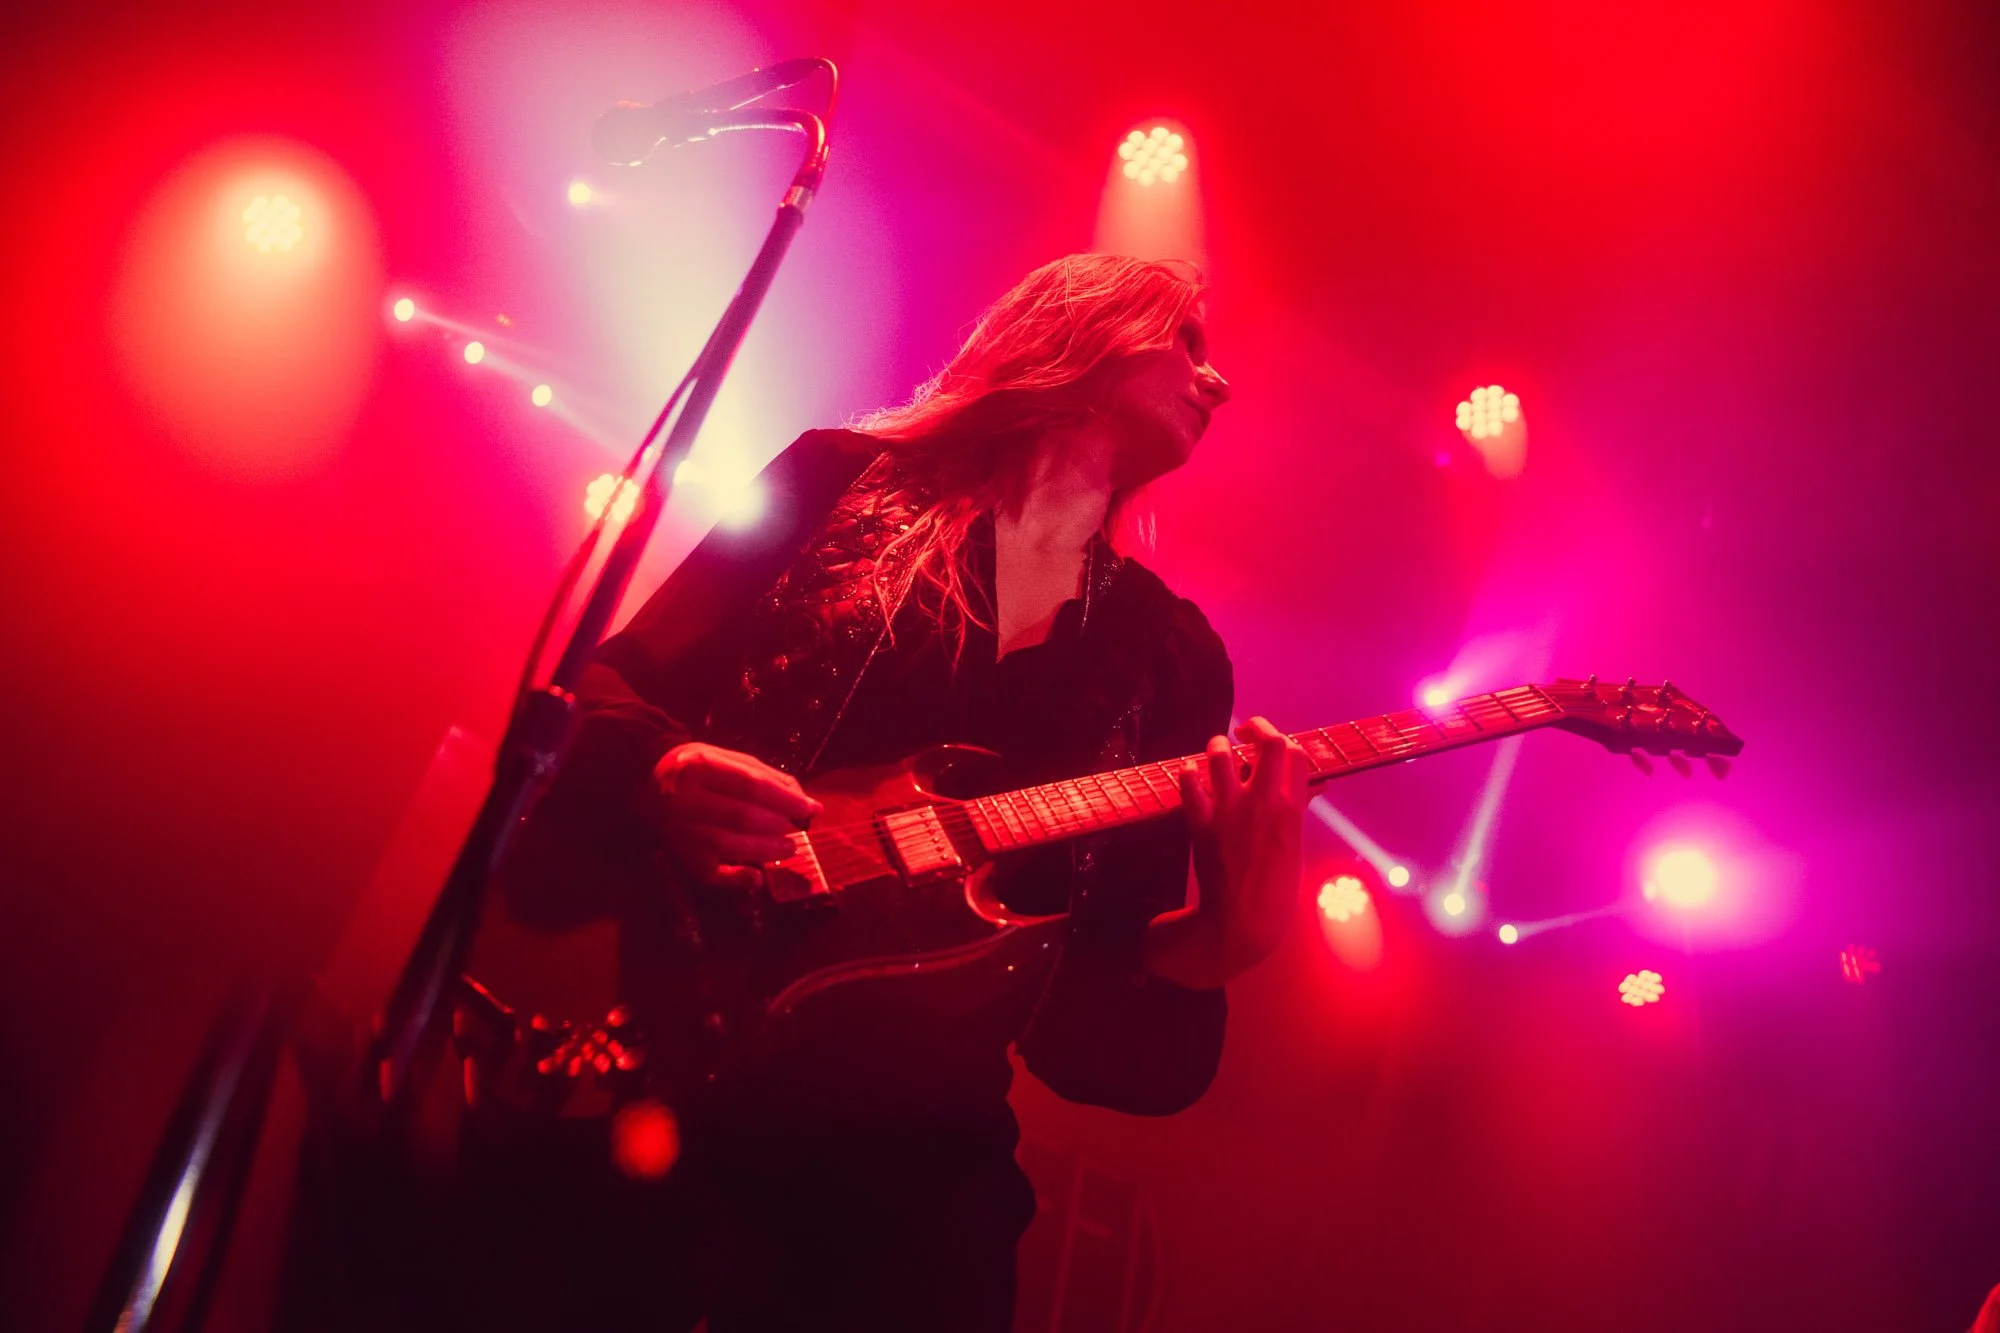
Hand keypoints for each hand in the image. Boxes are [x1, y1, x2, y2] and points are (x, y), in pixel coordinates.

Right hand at [650, 743, 821, 891]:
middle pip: (741, 816)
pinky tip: (757, 877)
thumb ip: (767, 776)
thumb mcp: (730, 759)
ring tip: (788, 848)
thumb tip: (805, 801)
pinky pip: (711, 874)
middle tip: (799, 829)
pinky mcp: (681, 855)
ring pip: (729, 845)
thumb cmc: (700, 768)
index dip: (786, 800)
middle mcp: (686, 798)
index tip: (811, 809)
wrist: (650, 779)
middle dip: (778, 825)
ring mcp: (681, 830)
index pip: (751, 785)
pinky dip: (736, 879)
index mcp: (701, 766)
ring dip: (766, 850)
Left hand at [1150, 717, 1309, 985]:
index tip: (1273, 739)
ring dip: (1217, 746)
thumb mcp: (1294, 848)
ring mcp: (1230, 812)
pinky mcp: (1201, 824)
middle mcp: (1262, 804)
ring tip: (1217, 749)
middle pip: (1267, 743)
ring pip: (1220, 755)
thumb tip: (1313, 786)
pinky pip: (1188, 784)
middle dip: (1256, 728)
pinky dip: (1188, 774)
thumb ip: (1297, 811)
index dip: (1284, 739)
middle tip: (1246, 731)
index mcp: (1292, 811)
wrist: (1240, 924)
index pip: (1296, 753)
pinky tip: (1190, 775)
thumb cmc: (1274, 891)